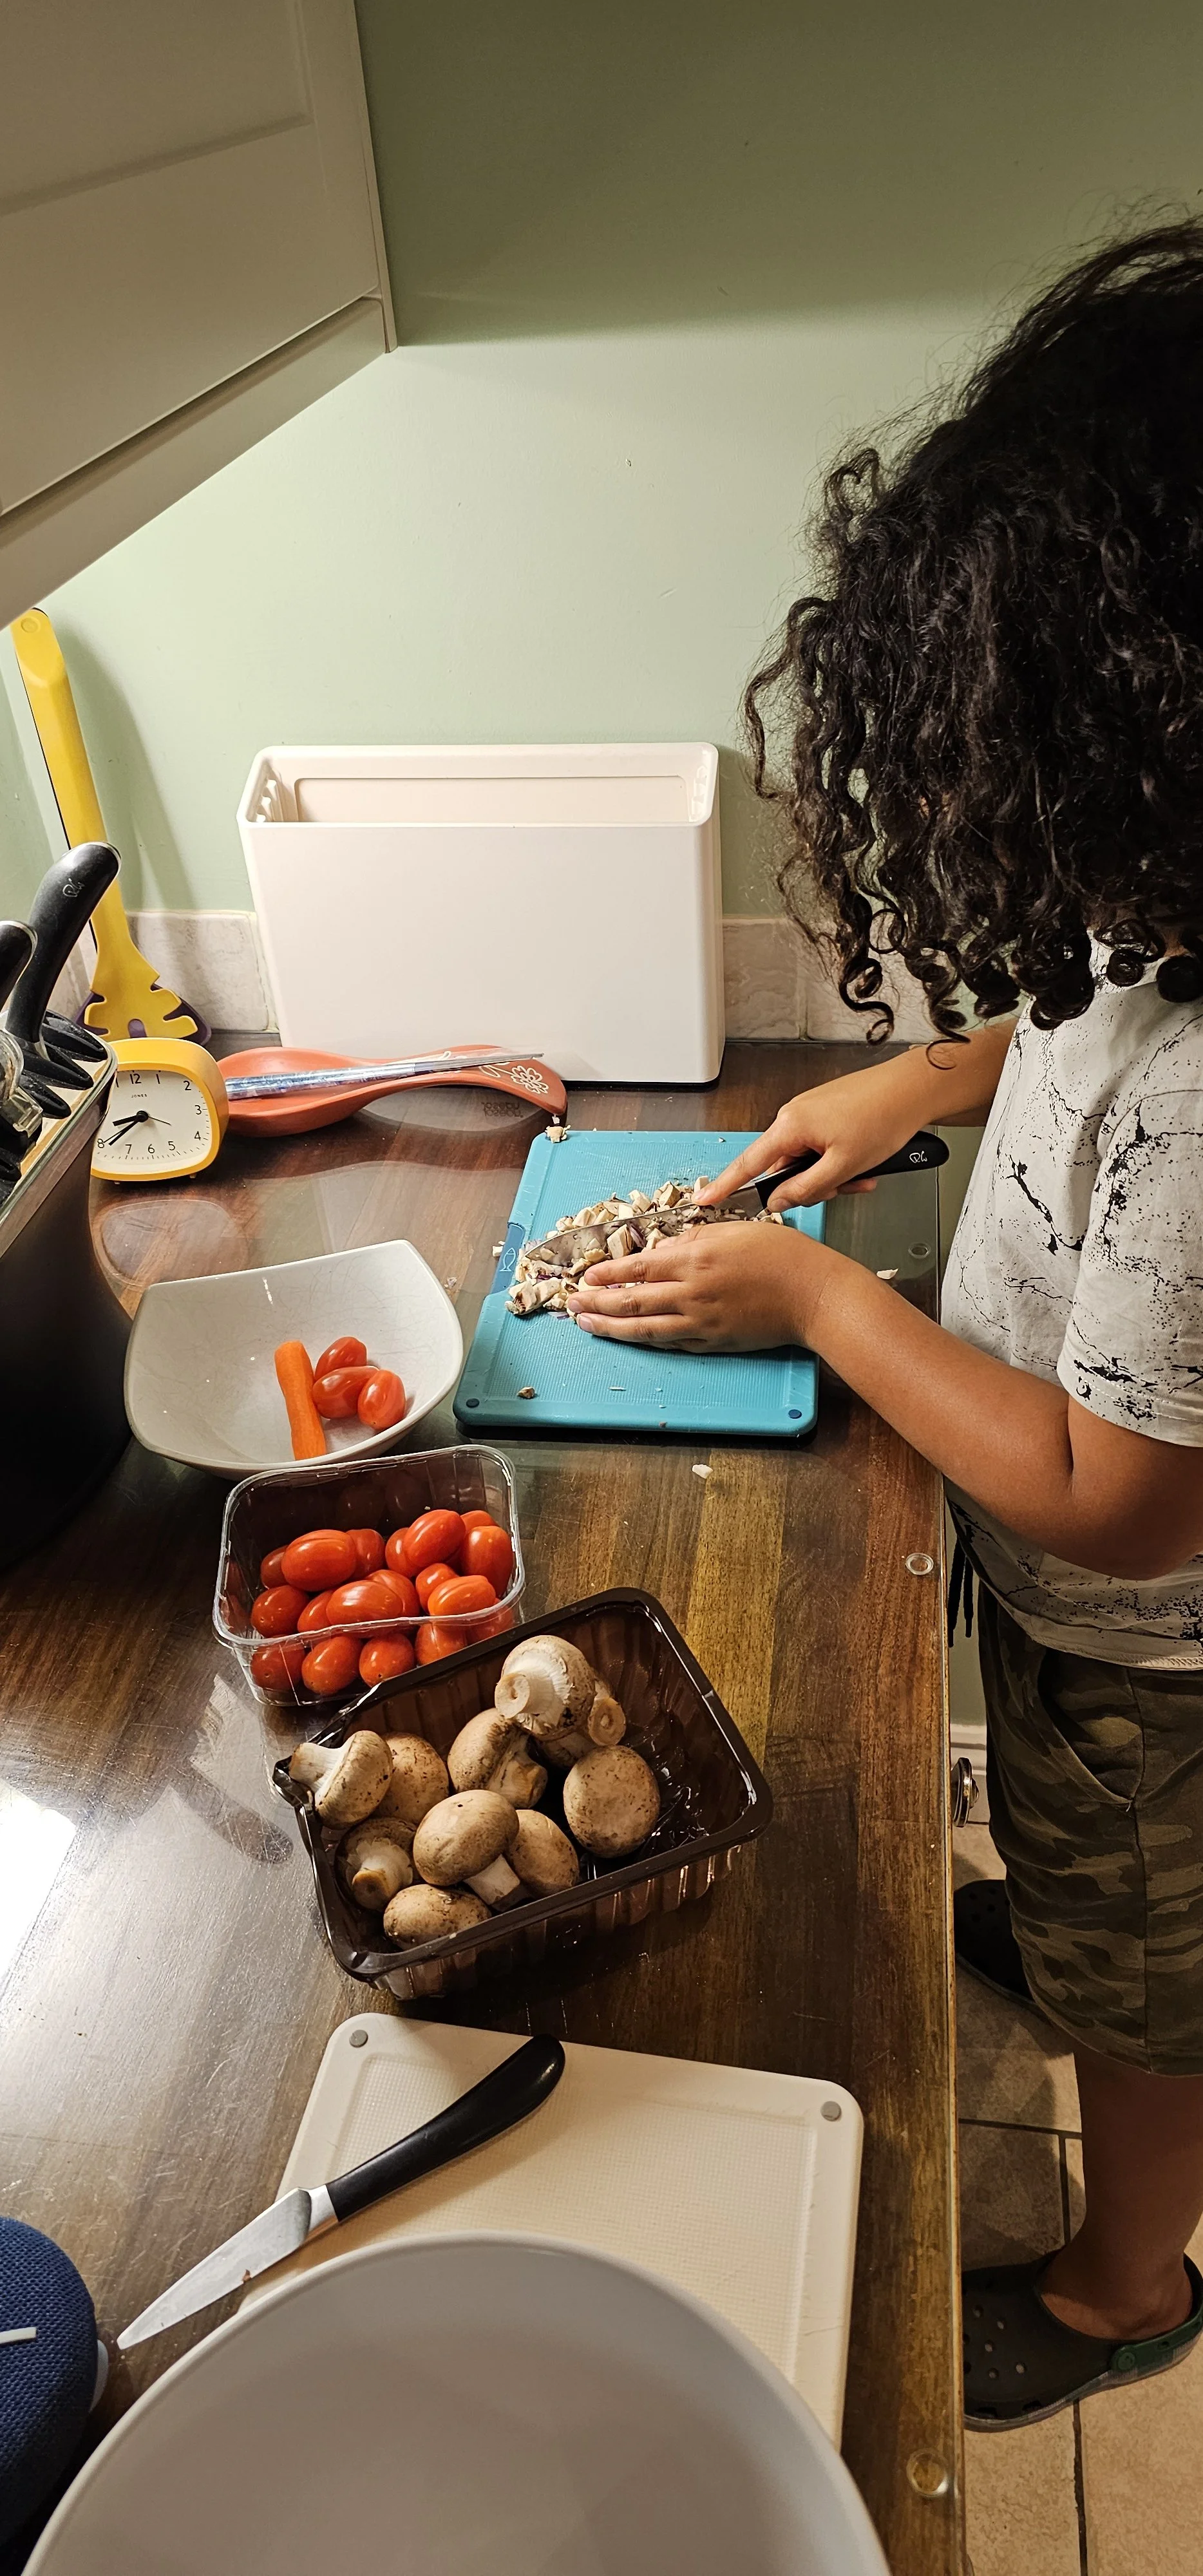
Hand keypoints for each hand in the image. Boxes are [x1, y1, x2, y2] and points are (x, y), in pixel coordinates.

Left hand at [568, 1221, 837, 1350]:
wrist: (813, 1295)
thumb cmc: (782, 1256)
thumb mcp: (735, 1230)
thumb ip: (696, 1236)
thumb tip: (667, 1246)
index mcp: (695, 1258)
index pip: (638, 1267)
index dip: (608, 1273)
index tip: (585, 1275)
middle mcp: (692, 1293)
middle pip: (632, 1301)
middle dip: (596, 1302)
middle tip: (571, 1303)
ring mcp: (701, 1323)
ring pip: (645, 1328)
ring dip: (611, 1327)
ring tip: (587, 1324)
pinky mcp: (713, 1342)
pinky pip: (671, 1342)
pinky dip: (646, 1340)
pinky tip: (631, 1337)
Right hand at [697, 1058, 938, 1209]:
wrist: (913, 1089)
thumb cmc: (883, 1118)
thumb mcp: (843, 1166)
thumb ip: (805, 1189)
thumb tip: (778, 1202)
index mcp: (790, 1125)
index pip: (749, 1163)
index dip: (725, 1185)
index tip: (705, 1198)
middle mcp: (795, 1116)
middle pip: (786, 1168)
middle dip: (813, 1186)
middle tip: (843, 1188)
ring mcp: (812, 1113)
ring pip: (809, 1161)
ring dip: (833, 1176)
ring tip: (864, 1174)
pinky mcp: (828, 1114)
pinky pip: (824, 1148)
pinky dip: (841, 1162)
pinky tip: (866, 1164)